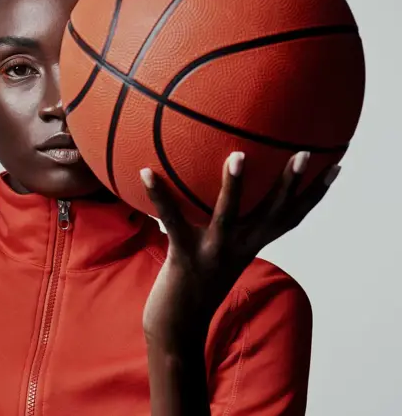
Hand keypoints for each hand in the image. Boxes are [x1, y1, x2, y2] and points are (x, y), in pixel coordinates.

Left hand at [141, 151, 340, 348]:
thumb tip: (217, 196)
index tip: (335, 166)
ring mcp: (213, 251)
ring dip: (234, 186)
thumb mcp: (219, 254)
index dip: (314, 194)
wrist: (178, 327)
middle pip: (271, 213)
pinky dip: (158, 196)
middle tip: (303, 153)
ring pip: (228, 215)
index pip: (290, 218)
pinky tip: (145, 172)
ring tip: (237, 156)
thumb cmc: (196, 284)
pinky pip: (171, 220)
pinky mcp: (184, 255)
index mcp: (250, 245)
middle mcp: (238, 248)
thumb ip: (226, 230)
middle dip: (291, 183)